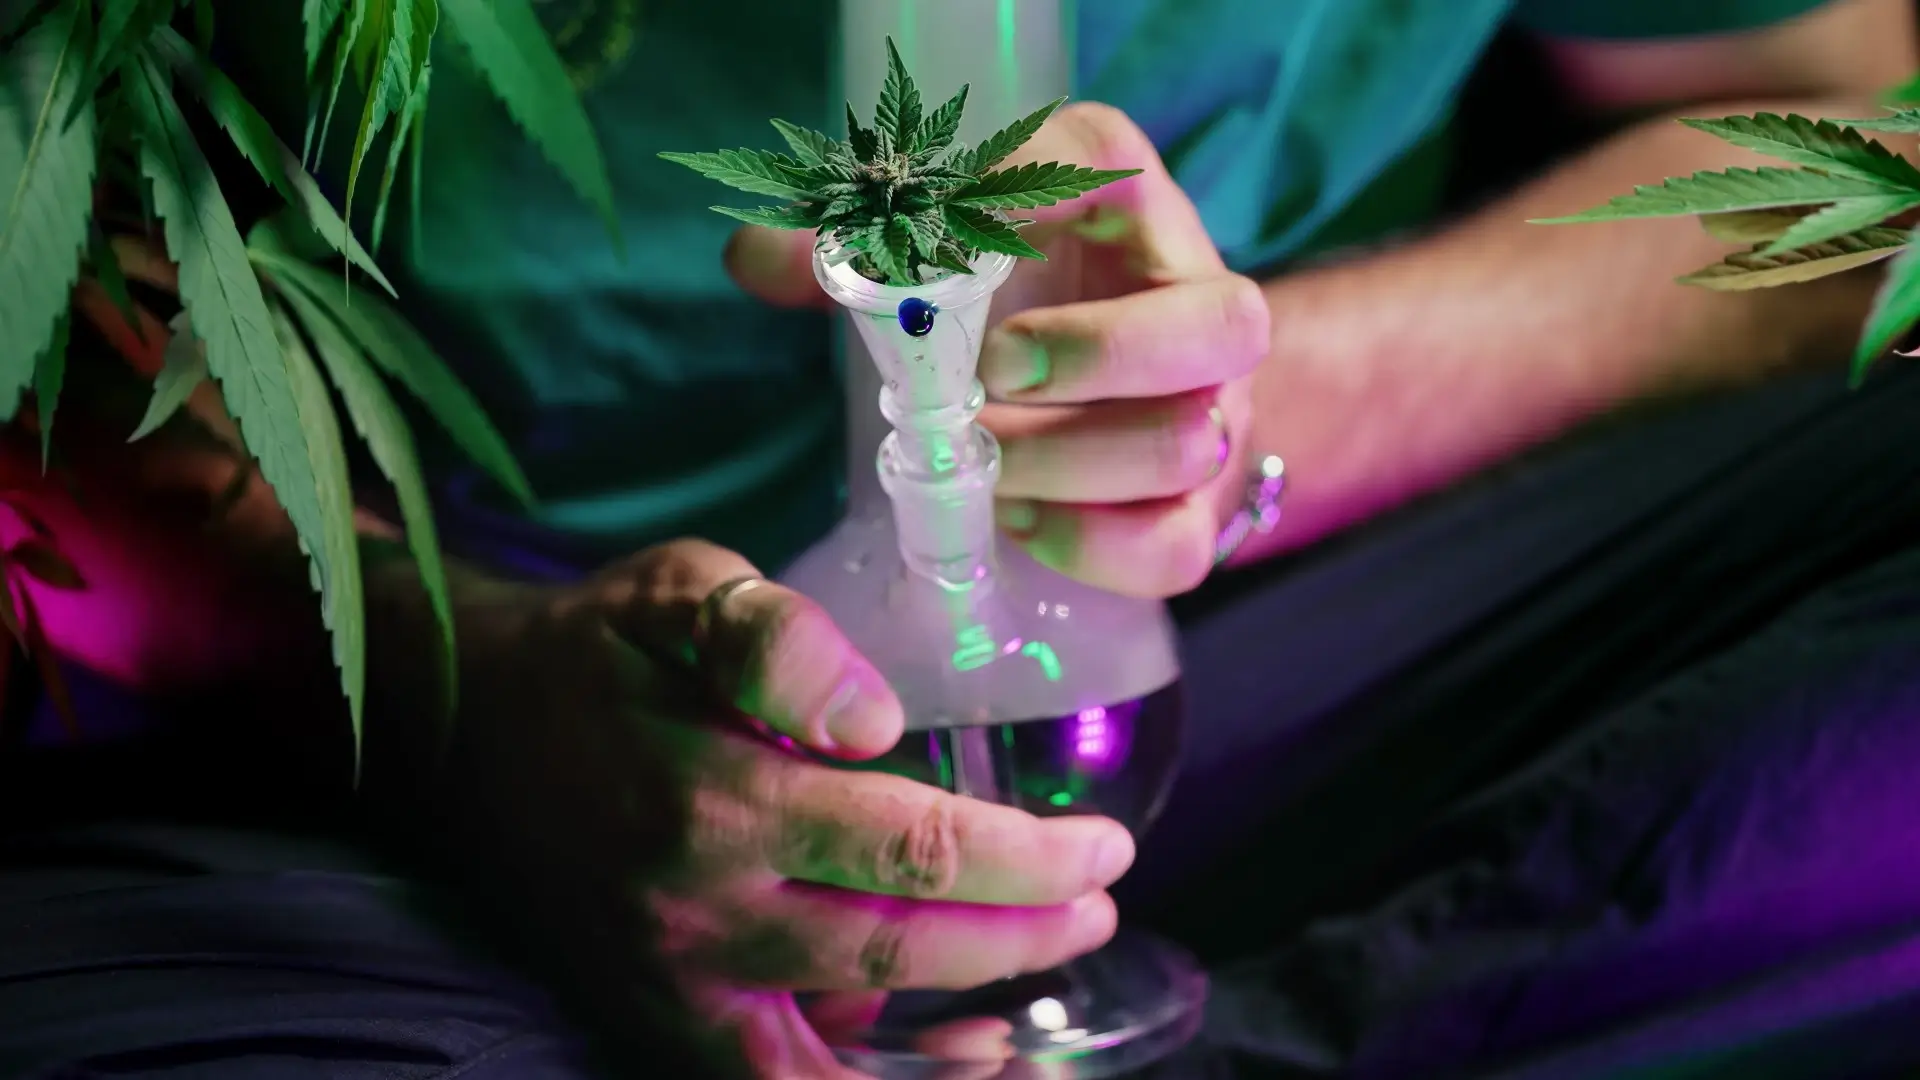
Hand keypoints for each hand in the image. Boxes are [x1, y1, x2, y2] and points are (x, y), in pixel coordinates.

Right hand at [420, 539, 1133, 1077]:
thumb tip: (876, 721)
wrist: (464, 730)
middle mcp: (692, 913)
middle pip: (899, 947)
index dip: (1028, 860)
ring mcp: (668, 985)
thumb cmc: (598, 652)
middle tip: (1101, 904)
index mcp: (713, 799)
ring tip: (1040, 1002)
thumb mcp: (681, 591)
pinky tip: (945, 1060)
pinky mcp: (652, 1020)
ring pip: (842, 1052)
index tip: (1106, 848)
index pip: (914, 851)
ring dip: (961, 1037)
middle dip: (1025, 934)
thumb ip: (777, 638)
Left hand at [728, 102, 1270, 597]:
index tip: (935, 238)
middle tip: (990, 372)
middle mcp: (1198, 296)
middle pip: (1221, 324)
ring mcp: (1217, 408)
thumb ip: (854, 248)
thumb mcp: (944, 251)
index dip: (1017, 200)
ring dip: (1065, 460)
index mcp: (1123, 198)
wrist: (1123, 381)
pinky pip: (1176, 547)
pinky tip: (1017, 517)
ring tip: (988, 455)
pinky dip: (1083, 543)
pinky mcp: (1199, 506)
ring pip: (1188, 444)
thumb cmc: (1020, 295)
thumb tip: (754, 258)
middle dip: (1094, 354)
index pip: (1099, 165)